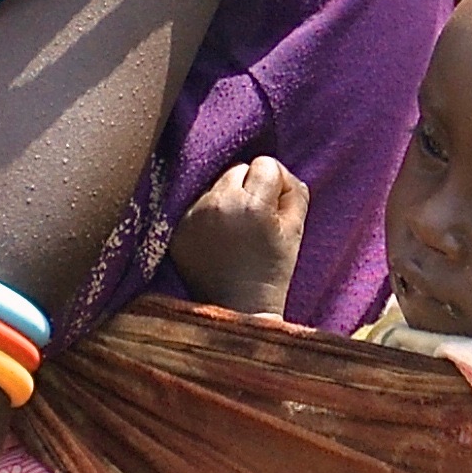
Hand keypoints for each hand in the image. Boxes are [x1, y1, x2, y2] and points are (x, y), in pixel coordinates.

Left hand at [169, 156, 310, 316]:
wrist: (238, 309)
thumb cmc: (273, 270)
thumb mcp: (296, 230)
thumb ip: (294, 190)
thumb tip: (277, 171)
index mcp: (251, 204)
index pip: (264, 163)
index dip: (276, 183)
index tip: (276, 208)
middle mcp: (216, 204)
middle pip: (237, 169)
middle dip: (249, 187)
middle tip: (255, 219)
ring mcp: (191, 216)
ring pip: (214, 184)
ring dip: (226, 197)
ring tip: (234, 229)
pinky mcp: (175, 229)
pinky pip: (194, 203)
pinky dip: (207, 213)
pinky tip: (216, 237)